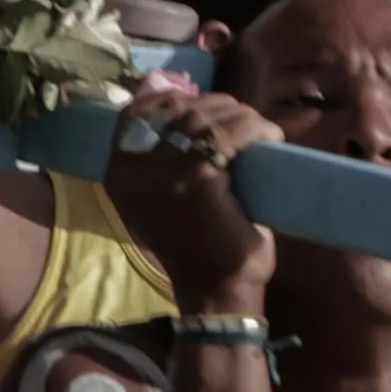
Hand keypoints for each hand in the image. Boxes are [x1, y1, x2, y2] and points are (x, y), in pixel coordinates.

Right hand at [106, 72, 279, 312]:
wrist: (214, 292)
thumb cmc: (195, 247)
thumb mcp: (160, 199)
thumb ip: (159, 163)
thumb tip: (187, 117)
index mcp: (119, 172)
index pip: (133, 112)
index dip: (170, 99)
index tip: (202, 106)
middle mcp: (132, 166)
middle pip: (175, 109)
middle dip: (215, 107)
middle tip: (244, 122)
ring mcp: (163, 169)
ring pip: (204, 117)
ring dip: (239, 116)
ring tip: (260, 130)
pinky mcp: (197, 177)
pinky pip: (228, 134)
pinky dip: (255, 128)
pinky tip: (271, 137)